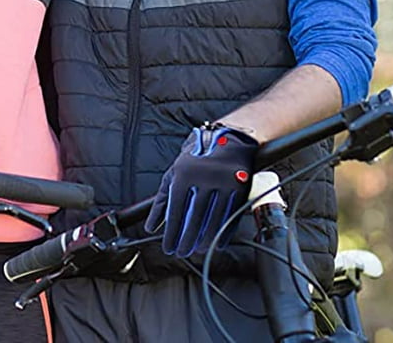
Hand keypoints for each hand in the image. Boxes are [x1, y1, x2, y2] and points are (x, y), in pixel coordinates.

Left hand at [144, 124, 257, 256]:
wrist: (228, 139)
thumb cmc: (197, 157)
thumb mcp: (175, 172)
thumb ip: (162, 199)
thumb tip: (152, 226)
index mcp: (185, 173)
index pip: (176, 209)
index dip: (171, 232)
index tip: (168, 246)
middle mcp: (204, 177)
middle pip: (195, 217)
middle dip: (186, 240)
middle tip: (182, 253)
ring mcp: (224, 183)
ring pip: (214, 219)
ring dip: (205, 239)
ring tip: (198, 250)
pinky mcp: (240, 188)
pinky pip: (231, 215)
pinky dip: (224, 233)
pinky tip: (217, 243)